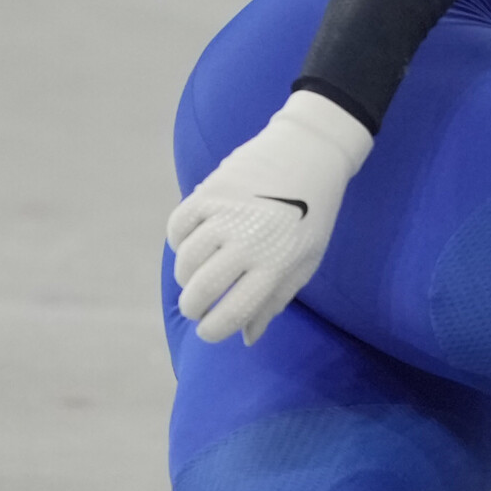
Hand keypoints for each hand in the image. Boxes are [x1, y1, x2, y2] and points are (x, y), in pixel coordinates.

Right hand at [167, 88, 373, 343]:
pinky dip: (177, 241)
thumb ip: (275, 300)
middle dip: (191, 307)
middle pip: (200, 289)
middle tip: (195, 308)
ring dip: (184, 277)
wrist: (309, 152)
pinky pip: (177, 227)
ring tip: (194, 278)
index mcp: (276, 264)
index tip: (208, 331)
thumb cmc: (312, 214)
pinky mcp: (209, 190)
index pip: (233, 312)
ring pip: (185, 260)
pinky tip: (190, 245)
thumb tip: (247, 338)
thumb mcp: (306, 261)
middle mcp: (248, 241)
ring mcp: (225, 214)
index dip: (213, 330)